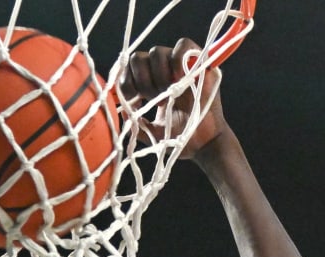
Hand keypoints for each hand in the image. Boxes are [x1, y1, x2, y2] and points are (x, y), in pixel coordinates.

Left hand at [120, 37, 230, 156]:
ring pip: (156, 52)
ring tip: (167, 92)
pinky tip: (178, 78)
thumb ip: (135, 123)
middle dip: (140, 79)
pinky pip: (183, 45)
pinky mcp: (199, 62)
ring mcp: (180, 64)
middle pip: (138, 58)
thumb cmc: (180, 137)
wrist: (203, 143)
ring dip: (157, 74)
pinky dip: (177, 58)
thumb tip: (121, 110)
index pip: (129, 70)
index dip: (126, 81)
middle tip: (152, 97)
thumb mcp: (151, 132)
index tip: (132, 99)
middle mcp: (163, 71)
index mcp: (150, 84)